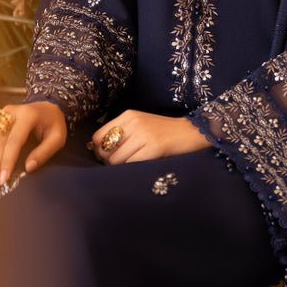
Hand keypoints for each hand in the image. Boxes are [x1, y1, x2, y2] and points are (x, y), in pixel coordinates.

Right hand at [0, 101, 67, 191]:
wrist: (48, 104)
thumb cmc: (53, 124)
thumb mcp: (58, 137)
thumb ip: (45, 151)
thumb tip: (29, 167)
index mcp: (28, 116)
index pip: (14, 140)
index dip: (7, 160)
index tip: (3, 179)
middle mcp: (11, 112)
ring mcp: (0, 113)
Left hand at [90, 110, 209, 164]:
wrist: (194, 132)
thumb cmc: (165, 134)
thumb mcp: (141, 126)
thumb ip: (120, 134)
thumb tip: (93, 149)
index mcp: (128, 115)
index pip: (98, 136)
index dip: (99, 151)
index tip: (108, 158)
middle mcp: (134, 122)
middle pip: (105, 150)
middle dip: (108, 163)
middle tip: (121, 166)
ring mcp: (144, 134)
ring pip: (116, 160)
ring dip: (121, 169)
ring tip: (133, 167)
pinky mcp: (155, 147)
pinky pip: (131, 164)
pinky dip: (132, 171)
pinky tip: (141, 168)